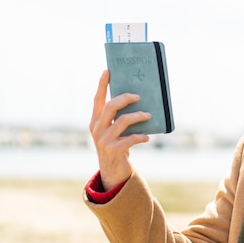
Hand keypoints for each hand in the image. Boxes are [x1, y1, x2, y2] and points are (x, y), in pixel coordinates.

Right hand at [89, 70, 150, 190]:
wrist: (113, 172)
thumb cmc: (117, 146)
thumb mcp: (114, 131)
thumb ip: (118, 118)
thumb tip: (137, 100)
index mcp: (95, 121)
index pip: (97, 99)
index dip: (101, 85)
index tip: (107, 71)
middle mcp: (97, 129)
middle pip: (111, 107)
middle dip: (125, 98)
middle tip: (138, 97)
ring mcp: (104, 140)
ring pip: (123, 121)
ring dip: (138, 116)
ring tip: (148, 116)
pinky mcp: (114, 150)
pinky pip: (131, 138)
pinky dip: (141, 136)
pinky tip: (147, 137)